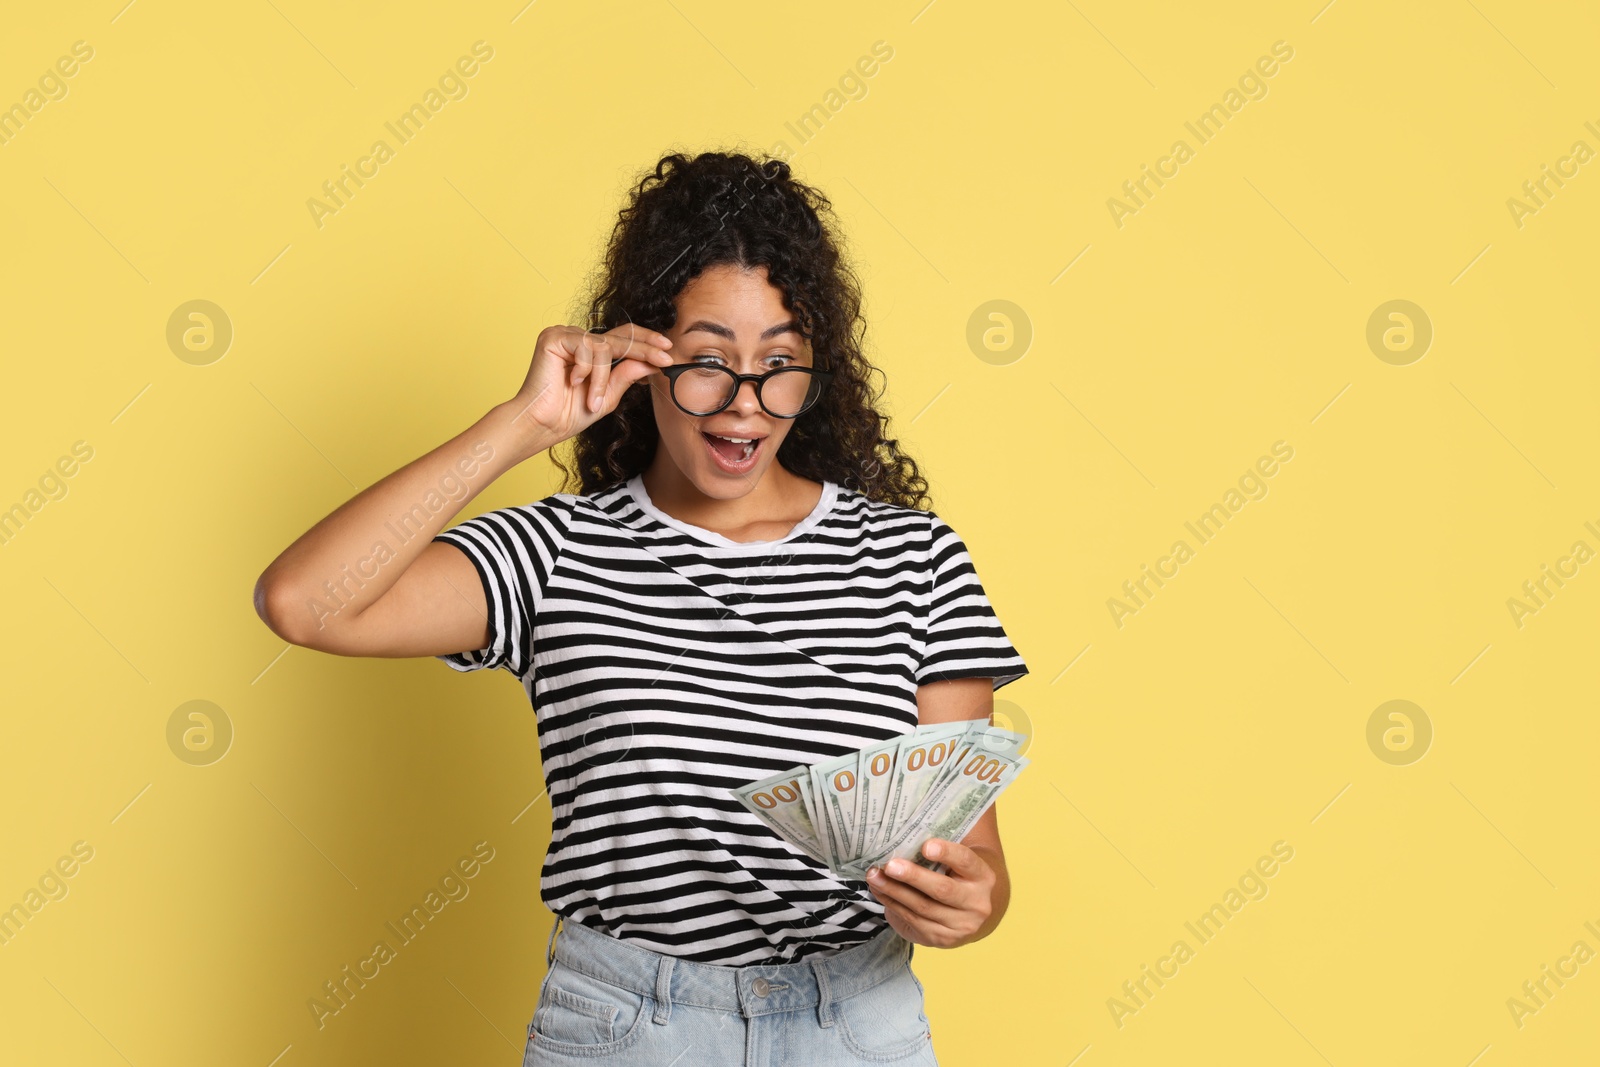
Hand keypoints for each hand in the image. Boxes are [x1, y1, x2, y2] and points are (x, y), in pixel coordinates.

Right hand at [501, 322, 673, 458]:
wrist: (543, 424)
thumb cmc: (570, 413)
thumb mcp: (608, 395)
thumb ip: (627, 376)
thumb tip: (652, 362)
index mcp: (592, 351)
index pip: (624, 338)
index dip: (647, 343)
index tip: (668, 352)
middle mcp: (579, 338)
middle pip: (620, 335)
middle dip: (645, 349)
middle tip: (663, 359)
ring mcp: (566, 335)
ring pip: (605, 348)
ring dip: (603, 379)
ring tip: (594, 401)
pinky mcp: (554, 337)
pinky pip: (586, 349)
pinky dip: (586, 371)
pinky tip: (572, 383)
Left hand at [865, 839, 995, 948]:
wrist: (974, 912)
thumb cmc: (959, 876)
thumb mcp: (960, 862)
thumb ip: (940, 851)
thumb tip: (903, 841)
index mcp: (983, 876)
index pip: (966, 861)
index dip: (947, 853)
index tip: (925, 846)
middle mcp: (977, 903)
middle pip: (942, 890)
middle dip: (912, 876)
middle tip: (890, 865)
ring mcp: (960, 925)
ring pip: (922, 908)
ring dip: (894, 891)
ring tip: (874, 876)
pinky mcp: (942, 938)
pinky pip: (912, 920)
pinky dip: (893, 904)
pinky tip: (880, 891)